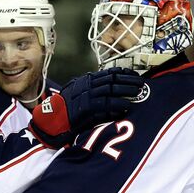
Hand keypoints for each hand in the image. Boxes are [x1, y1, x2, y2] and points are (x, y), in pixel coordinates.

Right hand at [29, 68, 143, 147]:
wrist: (52, 119)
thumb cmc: (67, 111)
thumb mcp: (81, 97)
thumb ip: (95, 94)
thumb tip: (113, 97)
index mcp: (86, 81)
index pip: (108, 72)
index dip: (123, 73)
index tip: (135, 75)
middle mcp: (86, 85)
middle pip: (112, 79)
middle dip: (128, 80)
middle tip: (141, 83)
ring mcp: (85, 95)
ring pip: (110, 88)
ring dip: (126, 90)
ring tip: (138, 93)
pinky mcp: (85, 106)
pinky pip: (105, 103)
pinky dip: (117, 104)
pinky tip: (127, 106)